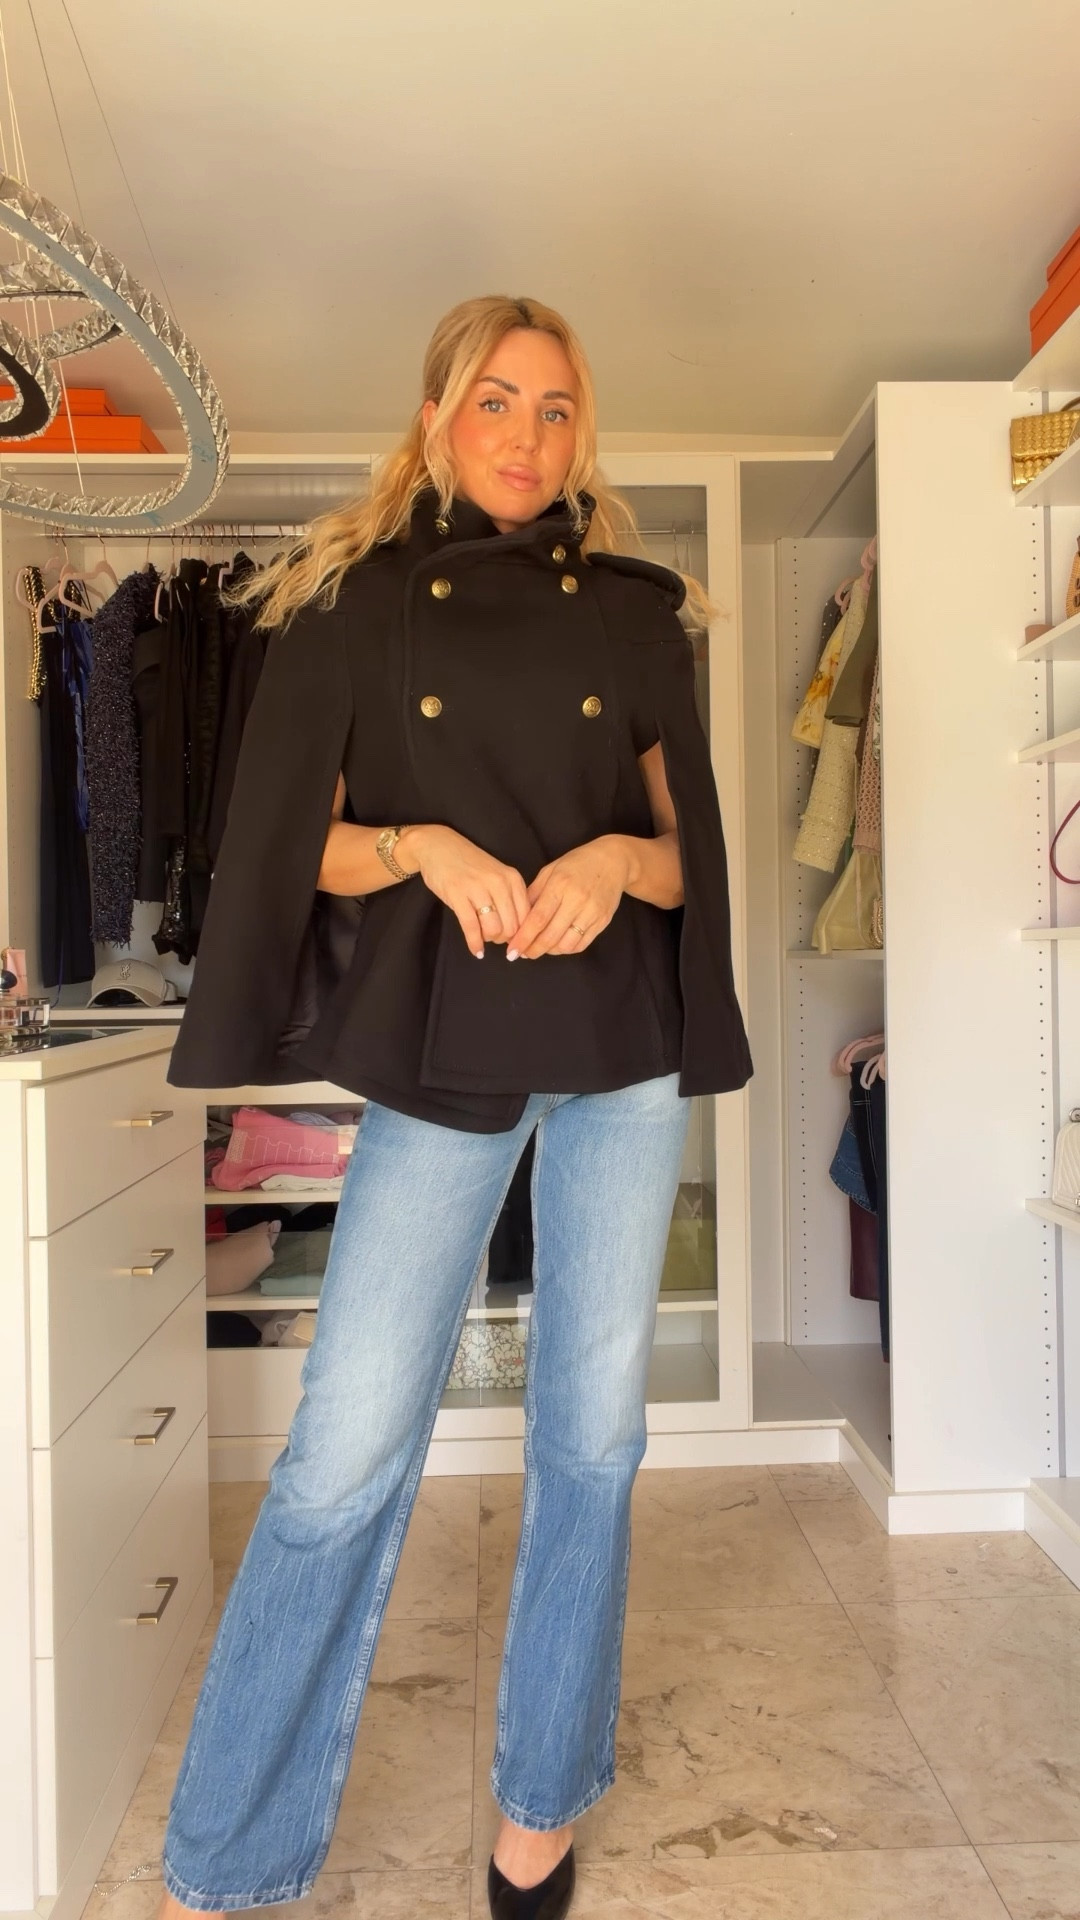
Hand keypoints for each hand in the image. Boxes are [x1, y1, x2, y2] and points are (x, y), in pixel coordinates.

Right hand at [397, 824, 529, 957]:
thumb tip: (518, 933)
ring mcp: (478, 888)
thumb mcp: (497, 877)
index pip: (527, 916)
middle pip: (511, 927)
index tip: (514, 942)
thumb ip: (510, 899)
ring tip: (483, 937)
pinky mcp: (457, 895)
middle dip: (504, 939)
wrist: (439, 847)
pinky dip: (474, 943)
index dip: (521, 934)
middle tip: (494, 938)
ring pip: (493, 929)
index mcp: (513, 879)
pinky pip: (471, 927)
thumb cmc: (470, 865)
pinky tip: (476, 950)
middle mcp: (499, 882)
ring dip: (489, 939)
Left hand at [508, 836, 629, 959]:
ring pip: (566, 944)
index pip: (538, 919)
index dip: (523, 938)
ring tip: (540, 948)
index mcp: (560, 885)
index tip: (512, 950)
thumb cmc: (578, 864)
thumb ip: (534, 893)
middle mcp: (577, 900)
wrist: (613, 861)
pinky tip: (557, 945)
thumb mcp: (551, 870)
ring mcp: (592, 912)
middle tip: (522, 954)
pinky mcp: (602, 921)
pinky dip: (566, 949)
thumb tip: (518, 918)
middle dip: (533, 949)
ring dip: (550, 951)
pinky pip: (581, 944)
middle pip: (550, 935)